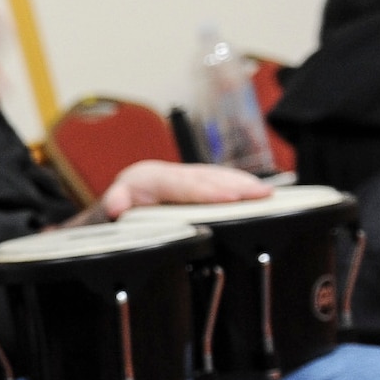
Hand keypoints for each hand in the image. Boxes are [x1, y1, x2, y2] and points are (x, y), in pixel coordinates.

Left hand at [99, 161, 272, 219]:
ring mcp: (186, 175)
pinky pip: (220, 180)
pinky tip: (259, 192)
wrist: (120, 197)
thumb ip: (115, 203)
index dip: (208, 191)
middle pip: (208, 177)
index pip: (184, 185)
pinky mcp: (196, 180)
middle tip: (262, 193)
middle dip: (237, 185)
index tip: (230, 197)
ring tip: (267, 193)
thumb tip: (117, 207)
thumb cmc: (120, 203)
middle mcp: (172, 172)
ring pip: (217, 176)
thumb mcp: (112, 204)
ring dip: (244, 183)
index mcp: (151, 178)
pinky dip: (240, 185)